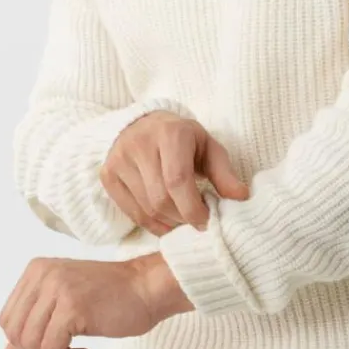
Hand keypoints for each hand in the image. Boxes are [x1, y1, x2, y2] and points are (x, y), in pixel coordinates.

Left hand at [0, 253, 192, 348]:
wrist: (149, 288)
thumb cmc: (113, 299)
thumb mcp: (66, 312)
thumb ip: (35, 330)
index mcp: (36, 271)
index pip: (8, 320)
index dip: (27, 346)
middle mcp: (42, 275)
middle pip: (15, 333)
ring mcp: (56, 288)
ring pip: (31, 345)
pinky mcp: (72, 306)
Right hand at [101, 110, 249, 237]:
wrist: (143, 124)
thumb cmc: (183, 139)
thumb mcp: (208, 147)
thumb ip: (224, 173)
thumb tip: (241, 197)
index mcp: (170, 134)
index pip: (177, 180)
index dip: (193, 208)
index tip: (207, 221)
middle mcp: (140, 144)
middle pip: (161, 199)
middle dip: (183, 218)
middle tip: (197, 221)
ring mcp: (119, 160)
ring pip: (146, 208)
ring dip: (169, 223)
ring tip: (183, 219)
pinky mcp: (108, 175)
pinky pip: (131, 212)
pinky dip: (152, 225)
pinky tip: (166, 222)